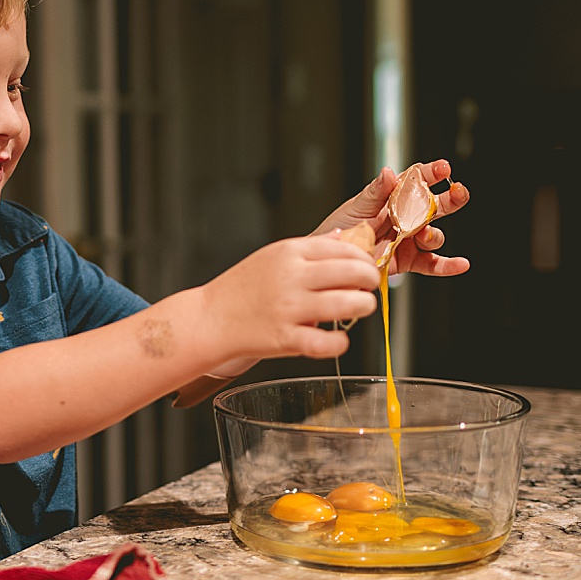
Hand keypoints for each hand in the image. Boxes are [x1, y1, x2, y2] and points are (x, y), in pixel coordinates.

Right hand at [203, 233, 380, 360]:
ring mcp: (288, 308)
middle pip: (352, 272)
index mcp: (289, 253)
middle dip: (371, 280)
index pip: (344, 248)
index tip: (367, 266)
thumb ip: (310, 248)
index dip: (364, 258)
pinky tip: (339, 339)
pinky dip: (340, 343)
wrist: (209, 318)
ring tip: (361, 308)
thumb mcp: (272, 256)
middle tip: (369, 287)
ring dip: (364, 306)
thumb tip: (344, 237)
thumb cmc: (240, 289)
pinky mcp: (285, 338)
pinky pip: (325, 342)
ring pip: (347, 304)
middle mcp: (291, 278)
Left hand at [315, 159, 470, 276]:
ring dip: (434, 234)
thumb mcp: (356, 207)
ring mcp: (410, 239)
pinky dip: (448, 265)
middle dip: (451, 198)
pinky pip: (432, 263)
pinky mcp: (409, 260)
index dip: (432, 173)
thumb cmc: (340, 228)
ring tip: (423, 235)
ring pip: (434, 235)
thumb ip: (375, 192)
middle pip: (435, 206)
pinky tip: (460, 264)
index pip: (417, 181)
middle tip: (457, 192)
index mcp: (394, 198)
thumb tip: (389, 173)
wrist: (332, 258)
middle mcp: (406, 217)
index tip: (443, 168)